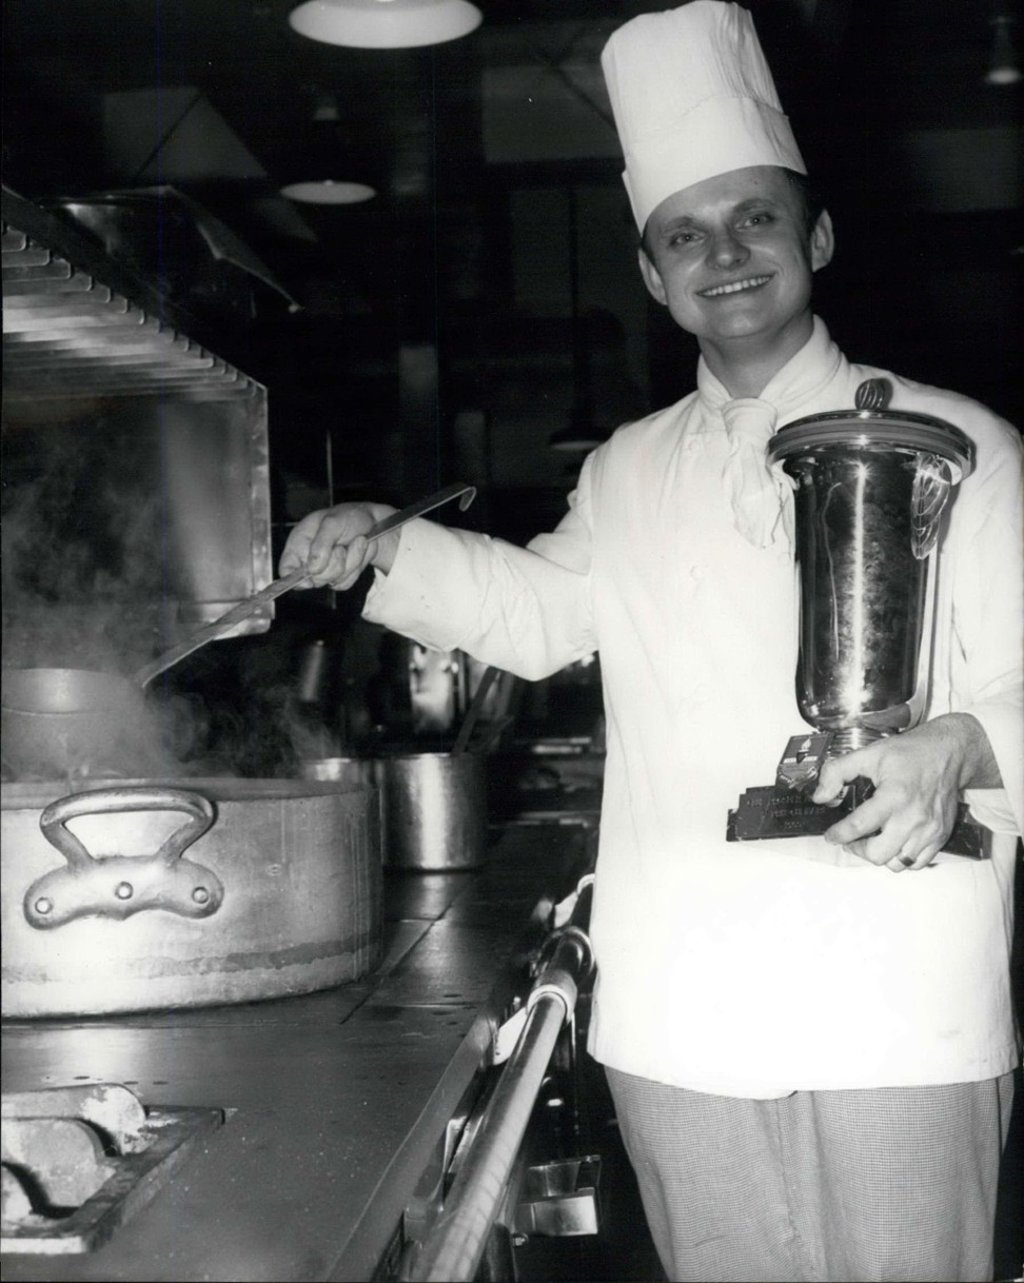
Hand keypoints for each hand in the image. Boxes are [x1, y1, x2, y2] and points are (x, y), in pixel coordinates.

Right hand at [279, 502, 398, 590]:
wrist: (372, 523)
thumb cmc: (348, 517)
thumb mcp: (333, 523)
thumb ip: (321, 544)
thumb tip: (312, 568)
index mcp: (299, 543)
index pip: (285, 568)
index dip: (292, 578)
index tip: (310, 578)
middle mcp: (309, 558)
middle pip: (313, 578)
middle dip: (333, 564)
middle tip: (340, 546)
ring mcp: (324, 569)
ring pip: (332, 581)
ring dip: (349, 562)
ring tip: (353, 543)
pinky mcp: (339, 576)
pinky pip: (345, 583)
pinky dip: (356, 567)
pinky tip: (357, 551)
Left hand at [811, 714, 994, 872]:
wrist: (949, 752)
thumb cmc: (911, 753)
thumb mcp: (868, 754)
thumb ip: (837, 772)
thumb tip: (820, 796)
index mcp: (894, 795)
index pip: (859, 826)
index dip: (839, 834)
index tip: (831, 835)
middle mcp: (914, 817)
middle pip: (878, 854)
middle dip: (857, 849)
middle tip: (850, 839)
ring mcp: (930, 830)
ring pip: (897, 863)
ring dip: (880, 855)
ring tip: (871, 840)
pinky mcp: (941, 836)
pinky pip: (917, 862)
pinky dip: (901, 858)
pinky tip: (893, 842)